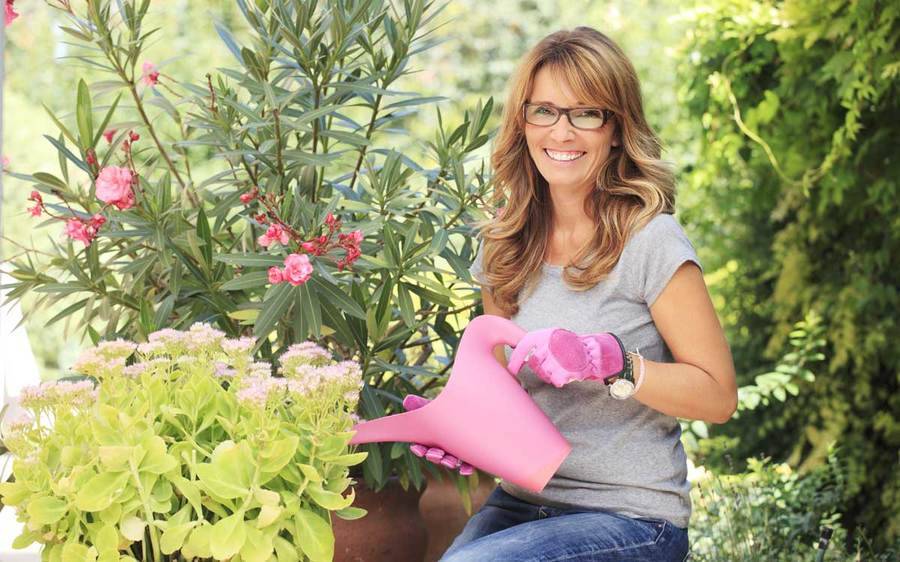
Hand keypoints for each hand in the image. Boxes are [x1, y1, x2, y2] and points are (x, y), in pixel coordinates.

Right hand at [402, 394, 473, 475]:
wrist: (470, 411)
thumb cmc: (447, 409)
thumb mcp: (433, 407)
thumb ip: (420, 405)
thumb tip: (407, 399)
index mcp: (430, 437)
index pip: (421, 445)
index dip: (418, 449)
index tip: (417, 448)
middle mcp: (441, 447)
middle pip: (435, 455)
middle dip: (434, 456)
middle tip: (437, 454)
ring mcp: (455, 452)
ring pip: (450, 461)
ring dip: (448, 462)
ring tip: (450, 461)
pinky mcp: (469, 454)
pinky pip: (467, 464)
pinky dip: (466, 468)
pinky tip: (465, 470)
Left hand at [507, 328, 625, 387]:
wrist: (594, 350)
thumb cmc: (568, 347)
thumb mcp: (551, 340)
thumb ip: (535, 347)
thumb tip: (515, 361)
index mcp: (545, 333)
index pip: (523, 346)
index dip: (516, 360)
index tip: (511, 370)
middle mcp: (551, 342)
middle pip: (534, 363)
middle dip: (540, 369)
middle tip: (551, 367)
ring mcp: (561, 354)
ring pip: (545, 373)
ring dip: (551, 375)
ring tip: (561, 368)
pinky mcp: (570, 367)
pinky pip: (556, 380)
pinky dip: (560, 380)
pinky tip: (566, 374)